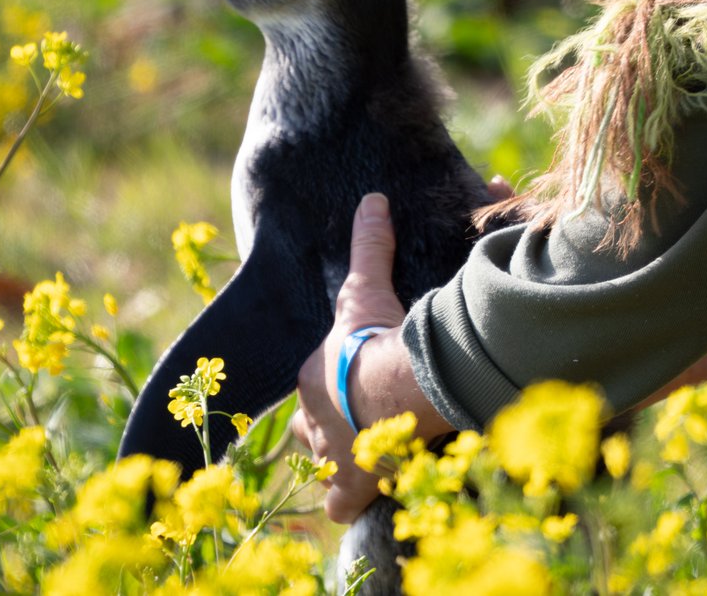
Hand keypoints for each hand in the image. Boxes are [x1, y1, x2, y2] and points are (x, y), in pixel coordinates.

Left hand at [292, 193, 450, 522]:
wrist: (395, 385)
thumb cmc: (376, 338)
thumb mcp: (369, 288)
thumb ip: (371, 245)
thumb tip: (372, 199)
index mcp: (312, 377)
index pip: (313, 382)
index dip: (333, 382)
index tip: (358, 379)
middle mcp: (313, 422)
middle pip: (311, 427)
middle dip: (328, 424)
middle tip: (358, 421)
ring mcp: (330, 459)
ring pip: (324, 466)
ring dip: (342, 463)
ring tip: (370, 458)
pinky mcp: (352, 489)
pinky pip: (342, 507)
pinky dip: (354, 504)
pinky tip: (370, 497)